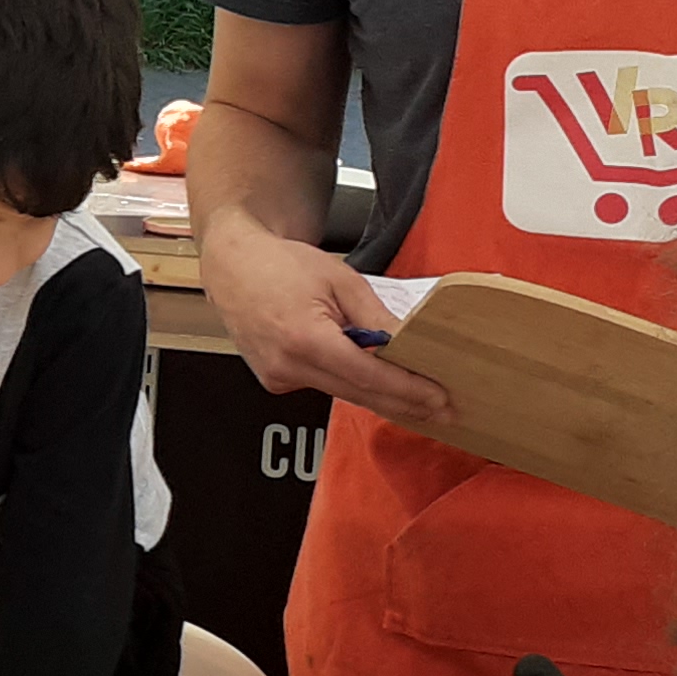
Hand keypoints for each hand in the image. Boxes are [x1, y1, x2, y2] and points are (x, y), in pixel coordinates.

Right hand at [202, 220, 450, 423]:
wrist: (233, 265)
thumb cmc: (281, 264)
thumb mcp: (340, 280)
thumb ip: (375, 318)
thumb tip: (406, 346)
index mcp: (305, 339)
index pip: (369, 376)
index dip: (408, 391)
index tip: (439, 399)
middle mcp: (288, 366)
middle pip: (359, 395)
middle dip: (404, 403)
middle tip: (443, 411)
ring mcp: (278, 377)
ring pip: (342, 393)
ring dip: (380, 396)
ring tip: (418, 399)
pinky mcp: (275, 380)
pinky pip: (323, 386)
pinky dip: (350, 384)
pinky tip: (372, 380)